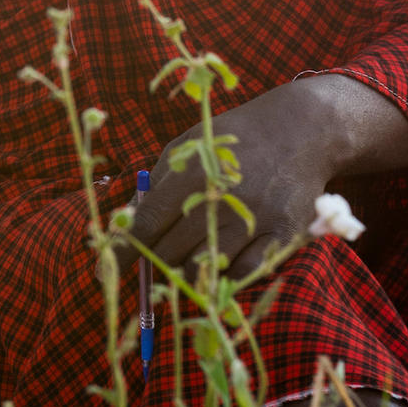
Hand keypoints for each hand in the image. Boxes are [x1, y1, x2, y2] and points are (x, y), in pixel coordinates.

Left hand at [120, 93, 338, 285]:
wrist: (302, 129)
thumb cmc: (234, 138)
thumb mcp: (190, 144)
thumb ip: (158, 180)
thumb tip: (129, 219)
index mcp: (193, 173)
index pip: (148, 222)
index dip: (124, 250)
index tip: (105, 269)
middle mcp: (223, 199)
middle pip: (172, 250)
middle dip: (155, 259)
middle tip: (154, 258)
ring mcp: (256, 219)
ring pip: (205, 267)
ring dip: (186, 271)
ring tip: (184, 260)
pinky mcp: (285, 235)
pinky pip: (245, 273)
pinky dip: (224, 277)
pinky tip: (218, 265)